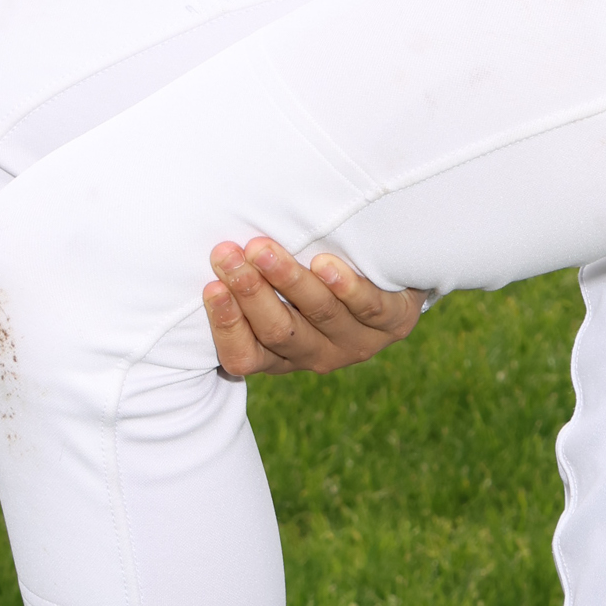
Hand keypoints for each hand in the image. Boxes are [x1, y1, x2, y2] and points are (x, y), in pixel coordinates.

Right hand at [203, 236, 425, 378]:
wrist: (395, 281)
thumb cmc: (320, 283)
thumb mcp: (284, 294)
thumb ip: (255, 283)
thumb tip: (209, 250)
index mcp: (282, 357)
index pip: (244, 356)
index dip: (226, 325)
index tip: (210, 286)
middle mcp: (317, 356)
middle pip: (278, 330)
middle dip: (249, 290)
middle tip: (227, 254)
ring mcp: (357, 343)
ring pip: (320, 314)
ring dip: (288, 280)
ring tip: (263, 249)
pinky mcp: (394, 323)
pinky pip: (369, 308)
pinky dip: (346, 287)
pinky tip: (325, 264)